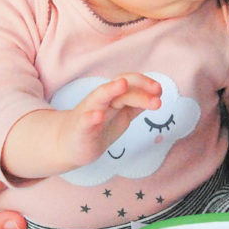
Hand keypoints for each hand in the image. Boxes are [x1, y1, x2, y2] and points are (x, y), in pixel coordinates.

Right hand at [1, 74, 161, 178]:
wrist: (69, 145)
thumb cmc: (98, 128)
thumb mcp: (121, 114)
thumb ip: (136, 104)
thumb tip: (157, 95)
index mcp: (113, 98)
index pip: (130, 83)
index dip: (145, 84)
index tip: (159, 90)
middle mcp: (102, 101)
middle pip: (120, 88)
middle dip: (138, 88)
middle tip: (157, 92)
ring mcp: (89, 113)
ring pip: (99, 97)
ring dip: (110, 90)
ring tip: (121, 84)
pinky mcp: (80, 129)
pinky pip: (84, 121)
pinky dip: (90, 117)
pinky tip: (98, 116)